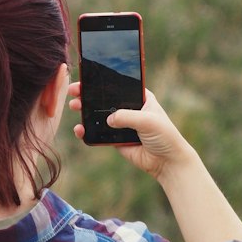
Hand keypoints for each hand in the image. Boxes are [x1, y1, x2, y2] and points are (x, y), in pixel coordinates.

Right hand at [68, 84, 195, 182]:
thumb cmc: (165, 136)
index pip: (118, 85)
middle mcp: (129, 109)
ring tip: (74, 106)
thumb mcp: (148, 121)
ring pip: (99, 115)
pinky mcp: (116, 139)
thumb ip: (127, 117)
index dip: (101, 81)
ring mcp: (121, 124)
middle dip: (88, 94)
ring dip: (85, 111)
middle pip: (104, 99)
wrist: (167, 162)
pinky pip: (98, 133)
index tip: (86, 79)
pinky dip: (87, 131)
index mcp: (140, 97)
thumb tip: (108, 119)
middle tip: (74, 92)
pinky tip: (80, 129)